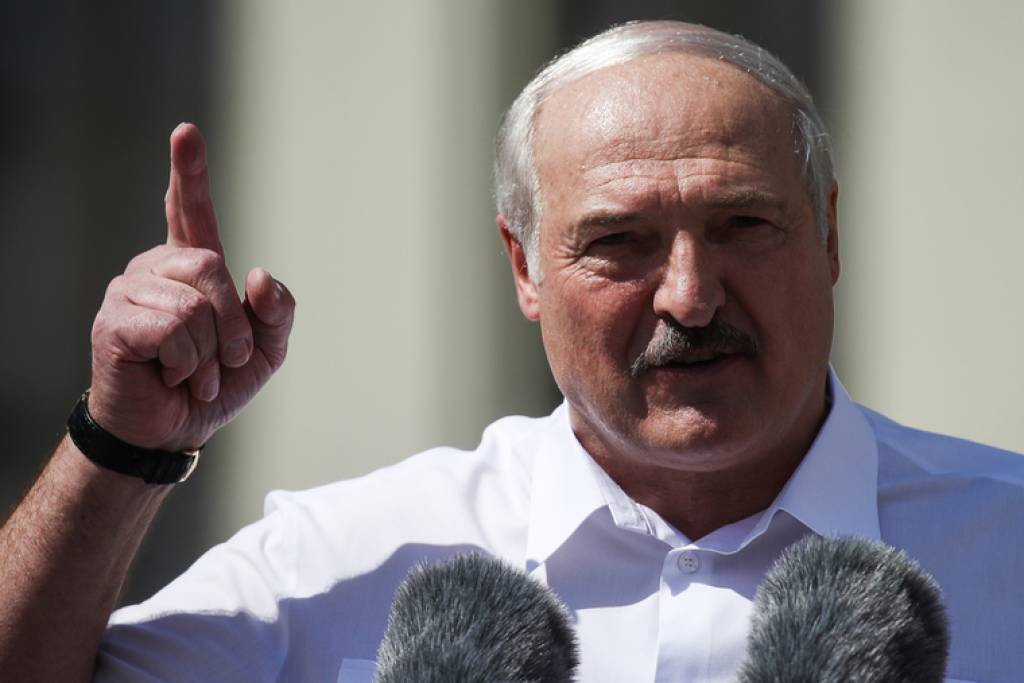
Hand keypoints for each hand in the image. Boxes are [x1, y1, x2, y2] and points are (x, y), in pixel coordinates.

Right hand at [87, 123, 294, 451]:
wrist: (173, 431)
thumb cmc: (215, 384)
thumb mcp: (266, 349)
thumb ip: (277, 311)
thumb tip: (260, 274)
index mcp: (192, 270)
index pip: (191, 212)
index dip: (189, 172)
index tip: (186, 132)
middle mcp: (156, 270)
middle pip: (211, 268)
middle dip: (234, 326)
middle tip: (227, 362)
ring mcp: (128, 292)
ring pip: (194, 305)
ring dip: (211, 353)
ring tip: (194, 373)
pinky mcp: (113, 321)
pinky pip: (172, 329)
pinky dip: (187, 363)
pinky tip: (171, 375)